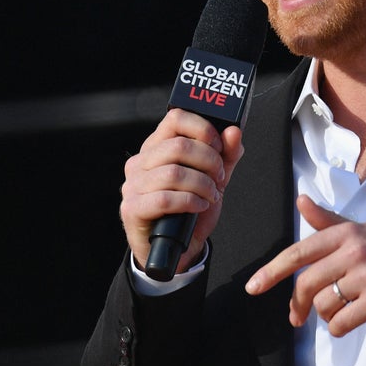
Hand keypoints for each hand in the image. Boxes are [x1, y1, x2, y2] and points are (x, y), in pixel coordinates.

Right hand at [119, 108, 243, 272]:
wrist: (179, 247)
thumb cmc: (192, 208)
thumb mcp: (215, 177)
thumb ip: (226, 154)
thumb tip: (233, 131)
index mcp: (157, 147)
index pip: (176, 118)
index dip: (203, 129)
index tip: (220, 147)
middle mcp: (140, 162)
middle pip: (178, 145)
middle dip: (209, 161)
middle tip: (219, 178)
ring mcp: (133, 185)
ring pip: (174, 173)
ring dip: (202, 185)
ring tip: (211, 195)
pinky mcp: (132, 208)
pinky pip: (165, 199)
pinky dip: (190, 202)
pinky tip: (199, 206)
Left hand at [245, 195, 365, 336]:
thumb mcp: (362, 230)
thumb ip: (328, 222)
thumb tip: (301, 201)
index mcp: (346, 233)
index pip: (300, 252)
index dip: (273, 271)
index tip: (253, 287)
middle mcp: (355, 250)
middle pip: (307, 284)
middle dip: (298, 305)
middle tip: (297, 317)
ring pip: (322, 305)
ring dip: (326, 314)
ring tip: (343, 308)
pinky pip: (340, 322)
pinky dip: (339, 327)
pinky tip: (352, 319)